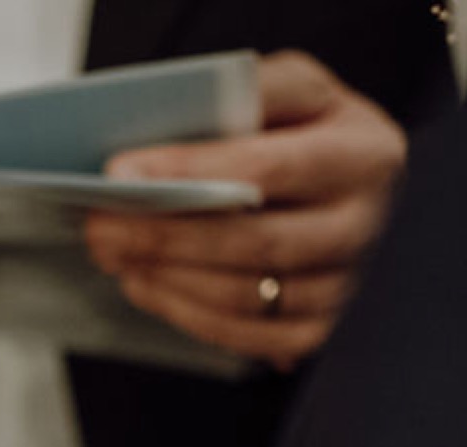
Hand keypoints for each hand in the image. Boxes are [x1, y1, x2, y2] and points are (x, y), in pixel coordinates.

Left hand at [83, 50, 407, 370]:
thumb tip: (166, 143)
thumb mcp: (295, 90)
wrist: (353, 181)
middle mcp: (364, 226)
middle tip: (101, 226)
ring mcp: (346, 285)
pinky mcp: (319, 330)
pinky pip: (247, 336)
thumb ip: (247, 95)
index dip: (191, 173)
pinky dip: (186, 313)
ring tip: (114, 253)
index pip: (269, 169)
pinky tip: (146, 284)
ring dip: (167, 278)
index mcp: (365, 154)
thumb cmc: (312, 131)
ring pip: (246, 297)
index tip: (122, 174)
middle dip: (164, 236)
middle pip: (254, 242)